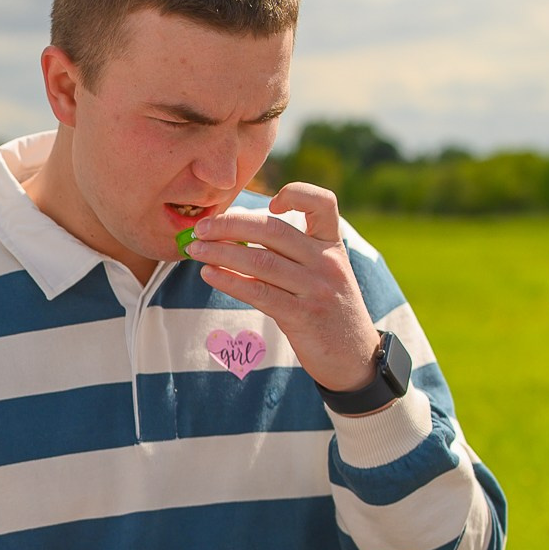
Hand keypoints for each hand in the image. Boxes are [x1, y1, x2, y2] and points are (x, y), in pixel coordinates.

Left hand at [184, 185, 381, 396]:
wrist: (353, 356)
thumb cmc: (325, 308)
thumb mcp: (322, 272)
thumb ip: (291, 252)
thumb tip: (233, 233)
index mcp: (332, 244)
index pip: (322, 202)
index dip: (296, 193)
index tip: (268, 202)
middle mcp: (327, 261)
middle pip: (274, 230)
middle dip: (231, 225)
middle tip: (200, 228)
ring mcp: (316, 288)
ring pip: (261, 261)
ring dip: (221, 252)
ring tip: (195, 250)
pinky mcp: (303, 315)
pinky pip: (259, 293)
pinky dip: (230, 281)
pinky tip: (209, 274)